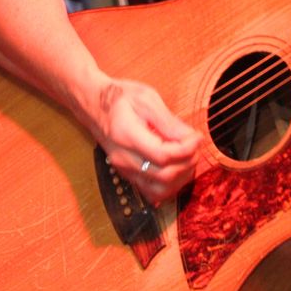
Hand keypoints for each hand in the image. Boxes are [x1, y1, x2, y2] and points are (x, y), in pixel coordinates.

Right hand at [91, 79, 201, 204]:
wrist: (93, 104)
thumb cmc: (120, 98)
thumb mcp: (147, 99)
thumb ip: (168, 121)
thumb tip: (190, 137)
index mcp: (127, 136)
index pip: (163, 155)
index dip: (186, 149)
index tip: (197, 137)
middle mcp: (124, 158)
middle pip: (164, 175)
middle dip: (187, 162)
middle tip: (194, 145)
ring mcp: (124, 170)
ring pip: (160, 190)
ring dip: (181, 177)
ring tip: (188, 157)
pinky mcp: (128, 175)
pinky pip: (153, 192)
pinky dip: (170, 185)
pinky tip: (177, 168)